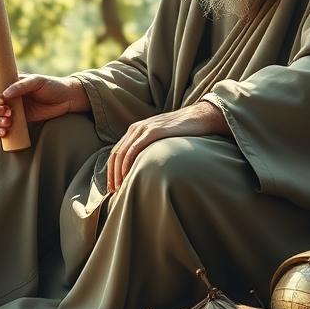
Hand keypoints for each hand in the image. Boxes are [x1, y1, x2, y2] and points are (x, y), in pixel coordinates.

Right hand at [0, 73, 88, 136]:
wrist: (65, 100)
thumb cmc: (51, 86)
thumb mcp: (37, 81)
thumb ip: (21, 86)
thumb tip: (4, 94)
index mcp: (8, 82)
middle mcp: (5, 96)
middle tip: (8, 111)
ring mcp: (9, 110)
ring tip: (9, 122)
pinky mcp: (15, 122)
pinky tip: (3, 133)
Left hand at [107, 101, 227, 191]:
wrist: (198, 117)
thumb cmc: (182, 132)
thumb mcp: (161, 139)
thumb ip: (150, 148)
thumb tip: (144, 168)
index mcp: (135, 130)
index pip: (116, 152)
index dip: (111, 170)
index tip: (112, 187)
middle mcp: (136, 128)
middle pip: (116, 154)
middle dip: (112, 174)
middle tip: (113, 191)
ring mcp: (143, 129)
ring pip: (122, 153)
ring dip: (118, 172)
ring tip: (119, 187)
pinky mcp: (153, 131)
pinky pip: (134, 148)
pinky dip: (127, 163)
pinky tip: (127, 174)